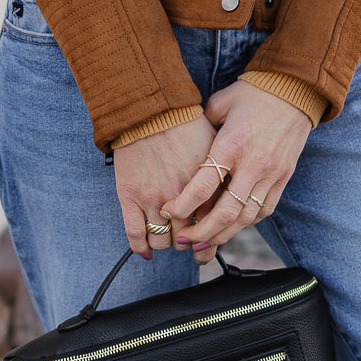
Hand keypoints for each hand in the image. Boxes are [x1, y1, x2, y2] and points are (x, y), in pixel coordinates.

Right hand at [112, 116, 227, 260]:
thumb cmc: (185, 122)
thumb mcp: (216, 146)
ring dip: (166, 243)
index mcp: (207, 186)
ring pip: (162, 240)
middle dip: (189, 242)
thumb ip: (222, 173)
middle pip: (188, 238)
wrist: (150, 109)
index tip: (208, 238)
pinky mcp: (130, 196)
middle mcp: (183, 197)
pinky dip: (141, 247)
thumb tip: (230, 191)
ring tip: (166, 237)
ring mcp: (155, 199)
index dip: (212, 236)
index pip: (213, 225)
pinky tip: (146, 251)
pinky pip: (135, 233)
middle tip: (187, 240)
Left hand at [163, 80, 313, 264]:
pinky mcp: (284, 178)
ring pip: (246, 218)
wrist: (294, 90)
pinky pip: (264, 210)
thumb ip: (202, 130)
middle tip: (182, 240)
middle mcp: (253, 164)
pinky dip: (245, 223)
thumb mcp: (219, 105)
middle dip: (201, 232)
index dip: (182, 205)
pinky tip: (230, 226)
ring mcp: (272, 174)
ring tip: (203, 242)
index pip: (204, 186)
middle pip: (225, 212)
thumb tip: (185, 150)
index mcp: (232, 144)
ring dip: (222, 235)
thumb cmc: (251, 94)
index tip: (167, 212)